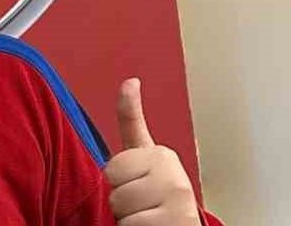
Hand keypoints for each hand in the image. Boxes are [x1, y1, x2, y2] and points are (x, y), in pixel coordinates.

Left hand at [103, 79, 200, 225]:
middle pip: (115, 189)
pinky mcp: (177, 222)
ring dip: (128, 219)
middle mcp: (175, 175)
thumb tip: (130, 80)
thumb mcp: (143, 155)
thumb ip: (132, 120)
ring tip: (148, 217)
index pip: (112, 168)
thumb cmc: (156, 194)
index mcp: (162, 155)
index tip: (136, 183)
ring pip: (122, 209)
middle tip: (142, 205)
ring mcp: (178, 200)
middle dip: (121, 202)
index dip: (117, 182)